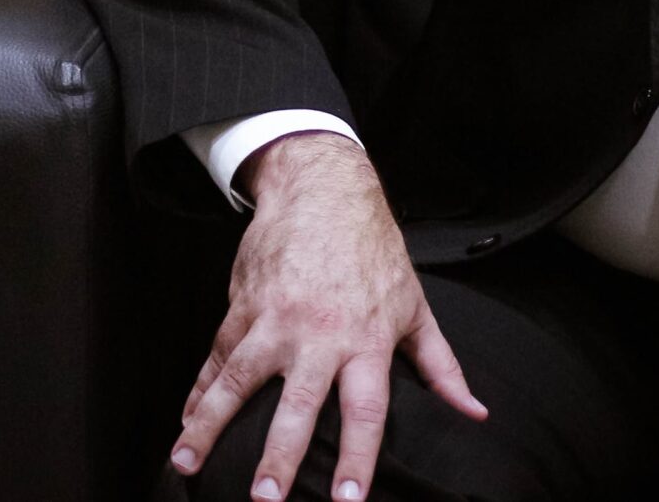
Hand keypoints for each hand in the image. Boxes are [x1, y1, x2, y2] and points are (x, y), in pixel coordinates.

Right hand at [169, 132, 485, 499]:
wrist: (322, 187)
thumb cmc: (373, 249)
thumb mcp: (415, 305)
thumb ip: (441, 366)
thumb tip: (474, 413)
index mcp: (365, 340)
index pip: (365, 411)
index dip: (356, 457)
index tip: (346, 499)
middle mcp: (318, 334)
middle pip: (297, 405)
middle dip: (278, 455)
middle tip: (265, 498)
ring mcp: (274, 319)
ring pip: (238, 380)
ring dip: (210, 425)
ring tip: (186, 462)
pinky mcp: (244, 305)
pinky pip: (217, 354)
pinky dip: (198, 390)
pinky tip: (184, 421)